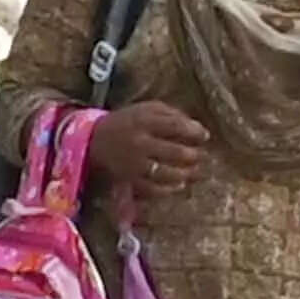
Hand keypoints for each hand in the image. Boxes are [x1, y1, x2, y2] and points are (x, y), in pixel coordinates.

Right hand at [96, 99, 221, 191]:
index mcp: (143, 121)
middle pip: (174, 152)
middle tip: (203, 156)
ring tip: (195, 172)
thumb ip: (171, 114)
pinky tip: (179, 185)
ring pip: (166, 173)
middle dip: (194, 156)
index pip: (175, 126)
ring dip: (186, 174)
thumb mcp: (147, 109)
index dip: (194, 132)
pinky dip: (169, 189)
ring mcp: (134, 163)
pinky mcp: (129, 179)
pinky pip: (152, 189)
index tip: (204, 136)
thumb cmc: (128, 122)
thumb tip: (197, 128)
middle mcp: (139, 142)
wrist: (95, 140)